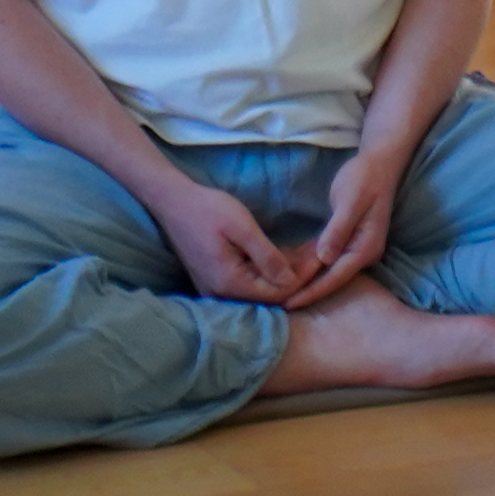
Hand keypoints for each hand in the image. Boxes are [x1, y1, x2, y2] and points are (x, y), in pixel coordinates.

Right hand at [147, 170, 308, 306]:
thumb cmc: (208, 209)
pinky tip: (287, 254)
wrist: (173, 201)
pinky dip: (268, 270)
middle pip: (269, 294)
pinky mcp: (216, 279)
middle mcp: (221, 293)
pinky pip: (248, 281)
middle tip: (319, 255)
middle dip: (296, 276)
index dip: (302, 278)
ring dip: (285, 272)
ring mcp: (216, 288)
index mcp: (229, 283)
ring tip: (308, 252)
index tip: (322, 259)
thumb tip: (292, 281)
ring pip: (260, 288)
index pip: (276, 293)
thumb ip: (267, 257)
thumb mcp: (243, 228)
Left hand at [282, 137, 418, 305]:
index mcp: (365, 248)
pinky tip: (289, 268)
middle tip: (276, 303)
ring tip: (279, 290)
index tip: (288, 304)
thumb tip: (324, 259)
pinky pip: (326, 257)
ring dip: (306, 279)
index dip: (311, 292)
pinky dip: (309, 264)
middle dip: (306, 291)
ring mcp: (356, 247)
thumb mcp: (350, 202)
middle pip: (331, 279)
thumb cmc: (364, 179)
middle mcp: (362, 253)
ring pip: (327, 270)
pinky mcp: (348, 239)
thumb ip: (338, 231)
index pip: (335, 278)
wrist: (379, 163)